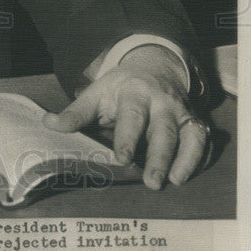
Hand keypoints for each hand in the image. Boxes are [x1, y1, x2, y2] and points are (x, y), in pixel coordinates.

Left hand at [43, 44, 207, 189]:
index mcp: (135, 92)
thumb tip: (48, 123)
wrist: (154, 68)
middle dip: (158, 156)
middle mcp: (162, 101)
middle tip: (151, 182)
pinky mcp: (195, 123)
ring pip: (188, 136)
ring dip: (183, 161)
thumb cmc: (119, 88)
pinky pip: (202, 142)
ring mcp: (182, 112)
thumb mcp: (97, 94)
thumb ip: (76, 112)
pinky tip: (187, 177)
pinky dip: (198, 159)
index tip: (121, 159)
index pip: (132, 115)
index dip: (127, 137)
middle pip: (163, 129)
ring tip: (173, 182)